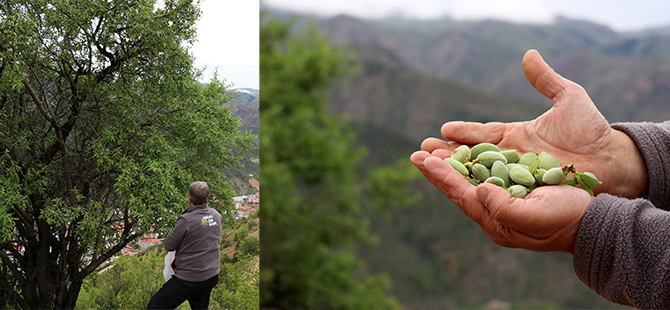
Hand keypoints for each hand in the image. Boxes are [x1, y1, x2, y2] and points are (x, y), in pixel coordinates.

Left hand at [412, 153, 591, 252]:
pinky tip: (460, 150)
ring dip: (448, 164)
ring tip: (428, 150)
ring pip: (468, 179)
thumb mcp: (538, 216)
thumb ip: (506, 208)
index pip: (462, 195)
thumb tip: (478, 191)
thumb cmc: (567, 219)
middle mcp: (493, 211)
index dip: (443, 176)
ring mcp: (501, 199)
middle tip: (415, 154)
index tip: (425, 159)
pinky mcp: (512, 187)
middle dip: (436, 170)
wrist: (592, 219)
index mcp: (496, 220)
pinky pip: (484, 172)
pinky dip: (469, 160)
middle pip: (458, 187)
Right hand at [416, 49, 647, 198]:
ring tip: (427, 168)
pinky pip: (494, 190)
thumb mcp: (570, 99)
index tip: (444, 130)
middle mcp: (510, 157)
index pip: (482, 134)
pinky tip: (456, 189)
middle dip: (445, 156)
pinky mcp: (522, 192)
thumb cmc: (591, 130)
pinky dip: (474, 190)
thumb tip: (528, 55)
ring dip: (452, 173)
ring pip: (476, 175)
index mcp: (515, 135)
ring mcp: (515, 176)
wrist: (611, 161)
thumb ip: (546, 80)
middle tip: (420, 153)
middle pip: (471, 157)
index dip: (464, 132)